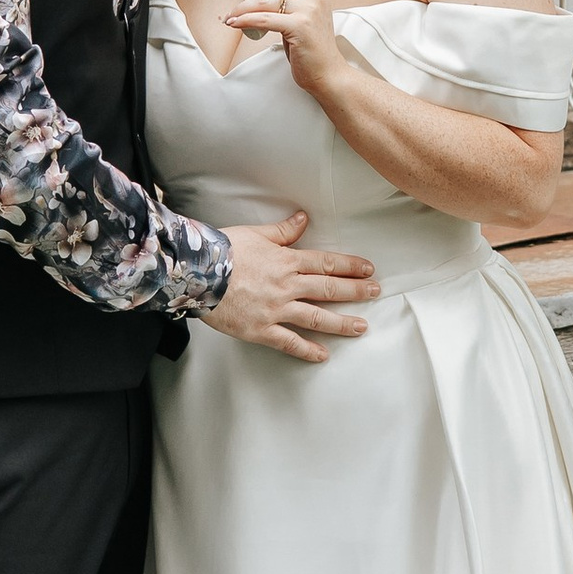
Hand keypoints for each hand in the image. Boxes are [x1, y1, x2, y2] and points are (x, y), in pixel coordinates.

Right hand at [206, 212, 377, 362]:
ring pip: (316, 317)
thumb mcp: (256, 233)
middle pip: (329, 289)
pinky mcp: (261, 329)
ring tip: (361, 327)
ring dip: (341, 323)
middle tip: (375, 293)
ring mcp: (276, 310)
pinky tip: (323, 355)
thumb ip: (283, 231)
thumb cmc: (223, 250)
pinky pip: (289, 342)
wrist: (196, 272)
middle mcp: (287, 286)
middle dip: (355, 291)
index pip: (326, 263)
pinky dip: (307, 350)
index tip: (368, 270)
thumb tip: (303, 218)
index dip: (350, 266)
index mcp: (287, 261)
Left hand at [224, 0, 340, 95]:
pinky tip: (236, 24)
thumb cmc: (313, 48)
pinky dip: (245, 20)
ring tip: (232, 17)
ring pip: (263, 0)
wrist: (328, 73)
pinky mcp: (300, 26)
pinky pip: (263, 19)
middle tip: (241, 9)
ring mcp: (308, 10)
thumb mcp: (305, 15)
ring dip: (241, 8)